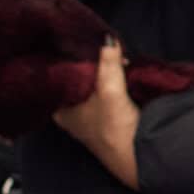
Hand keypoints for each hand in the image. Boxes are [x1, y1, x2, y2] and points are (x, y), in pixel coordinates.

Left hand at [54, 37, 139, 188]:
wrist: (137, 154)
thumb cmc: (114, 127)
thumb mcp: (110, 88)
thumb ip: (108, 62)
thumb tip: (106, 39)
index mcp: (60, 110)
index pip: (55, 79)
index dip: (63, 61)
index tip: (69, 42)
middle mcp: (69, 115)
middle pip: (72, 82)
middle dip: (83, 64)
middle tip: (92, 44)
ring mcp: (87, 118)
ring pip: (88, 87)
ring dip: (98, 72)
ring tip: (106, 53)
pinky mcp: (104, 119)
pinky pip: (101, 93)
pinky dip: (107, 81)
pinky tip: (116, 70)